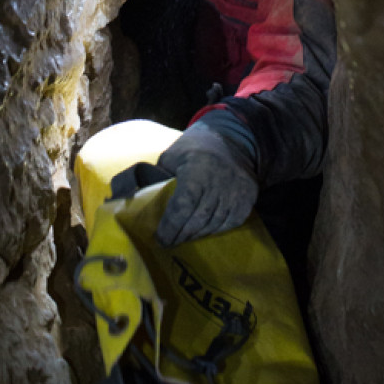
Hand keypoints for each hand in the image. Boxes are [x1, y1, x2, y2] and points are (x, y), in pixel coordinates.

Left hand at [155, 126, 258, 247]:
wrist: (232, 140)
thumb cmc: (195, 149)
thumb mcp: (172, 156)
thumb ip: (158, 177)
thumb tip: (136, 198)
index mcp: (198, 169)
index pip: (182, 206)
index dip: (170, 226)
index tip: (160, 238)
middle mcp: (219, 182)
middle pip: (197, 220)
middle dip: (180, 235)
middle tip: (168, 242)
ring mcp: (236, 192)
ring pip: (212, 224)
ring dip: (196, 235)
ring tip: (183, 238)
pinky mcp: (247, 199)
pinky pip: (229, 223)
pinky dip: (214, 230)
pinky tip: (202, 231)